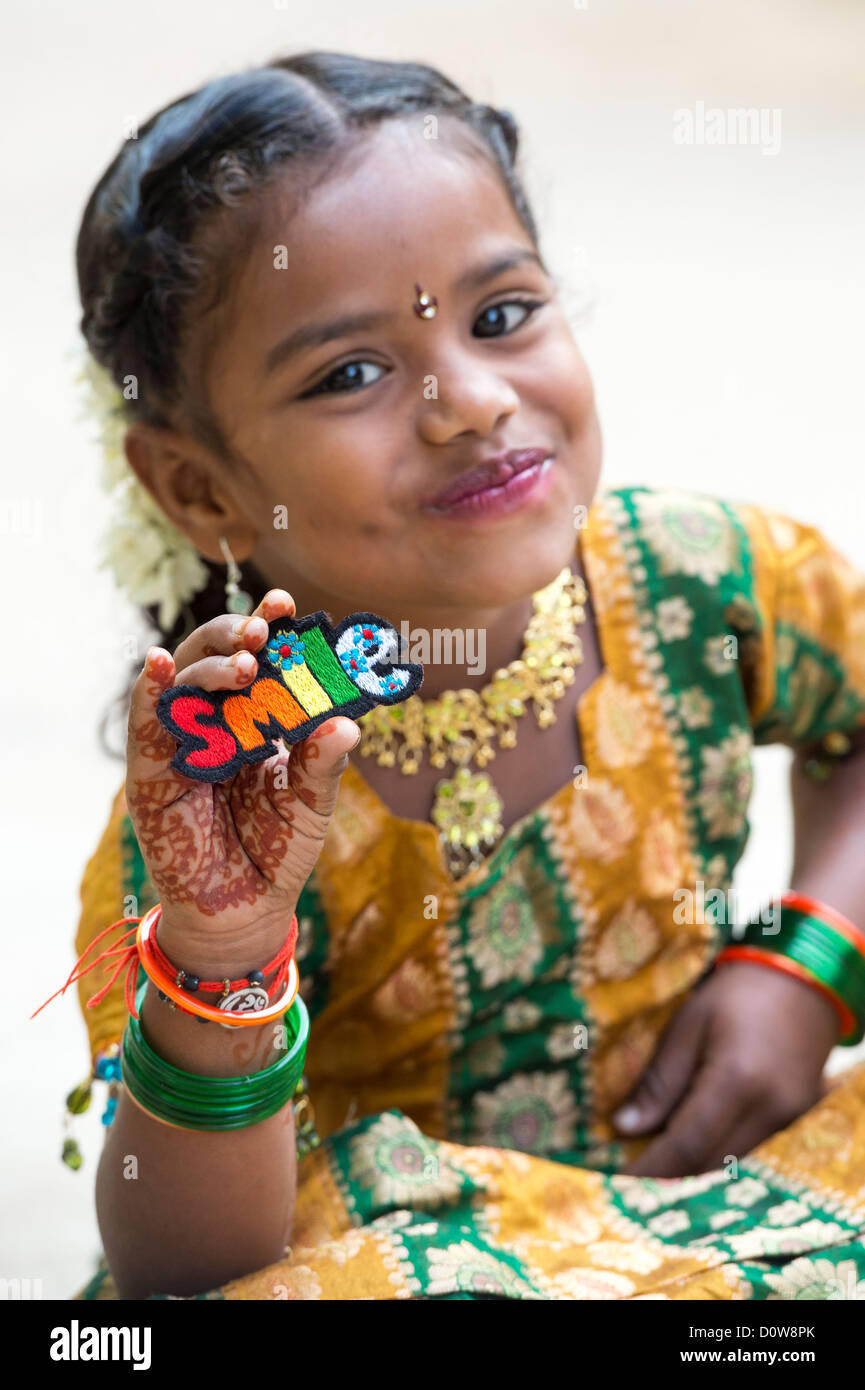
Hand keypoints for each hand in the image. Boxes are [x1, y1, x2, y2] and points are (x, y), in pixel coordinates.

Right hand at [125, 588, 359, 971]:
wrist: (247, 912)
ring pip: (179, 685)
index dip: (265, 628)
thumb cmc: (278, 849)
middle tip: (263, 630)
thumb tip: (349, 725)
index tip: (286, 603)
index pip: (253, 661)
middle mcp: (210, 724)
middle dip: (234, 636)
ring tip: (242, 660)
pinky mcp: (149, 776)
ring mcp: (177, 747)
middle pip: (209, 660)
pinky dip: (147, 693)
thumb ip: (323, 762)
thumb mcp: (312, 802)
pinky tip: (155, 666)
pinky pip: (144, 727)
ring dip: (205, 664)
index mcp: (250, 719)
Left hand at [613, 960, 840, 1176]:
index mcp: (738, 1080)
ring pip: (728, 1161)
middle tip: (624, 1166)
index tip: (613, 1177)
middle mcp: (770, 1109)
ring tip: (650, 1154)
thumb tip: (626, 1128)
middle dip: (664, 1172)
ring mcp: (789, 1119)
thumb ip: (660, 1080)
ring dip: (689, 1165)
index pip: (687, 1144)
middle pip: (708, 1162)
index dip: (648, 1167)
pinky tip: (688, 1139)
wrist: (801, 980)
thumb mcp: (688, 1024)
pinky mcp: (796, 1119)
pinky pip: (748, 1149)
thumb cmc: (736, 993)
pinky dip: (715, 1150)